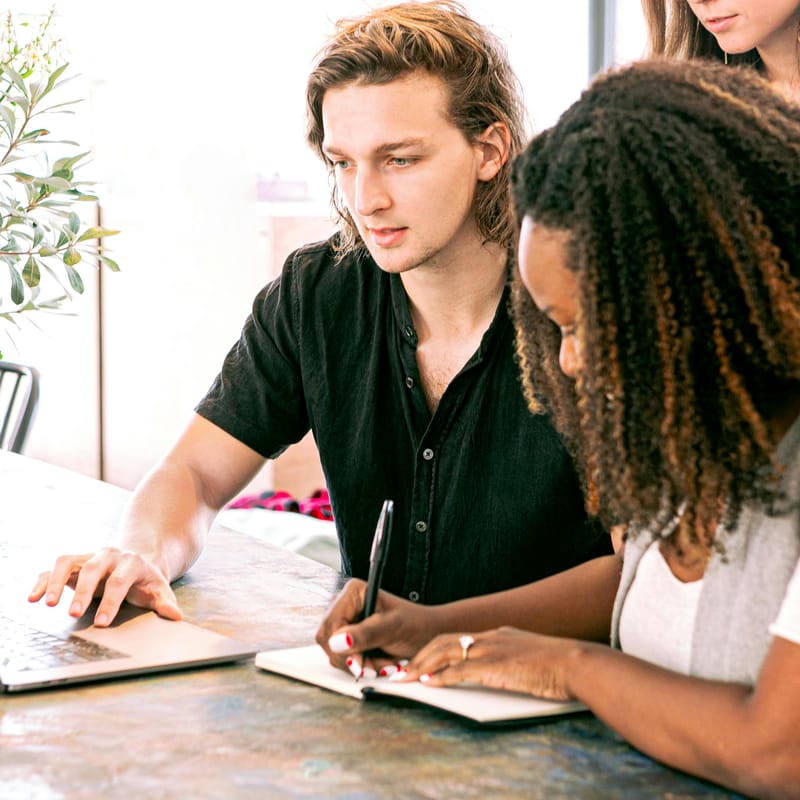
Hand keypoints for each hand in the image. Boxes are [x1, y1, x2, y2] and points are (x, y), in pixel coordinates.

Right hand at [28, 547, 182, 626]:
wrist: (136, 560)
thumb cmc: (146, 580)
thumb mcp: (159, 589)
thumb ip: (165, 603)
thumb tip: (176, 616)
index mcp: (131, 562)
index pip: (119, 581)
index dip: (111, 601)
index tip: (102, 623)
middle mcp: (108, 555)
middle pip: (93, 570)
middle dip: (82, 591)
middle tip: (74, 614)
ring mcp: (89, 556)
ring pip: (68, 562)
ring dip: (56, 581)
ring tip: (47, 604)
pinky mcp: (74, 562)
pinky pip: (53, 568)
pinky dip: (42, 580)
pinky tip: (33, 597)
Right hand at [315, 578, 441, 676]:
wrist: (428, 634)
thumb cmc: (415, 625)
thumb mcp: (393, 628)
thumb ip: (365, 634)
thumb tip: (337, 641)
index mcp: (353, 592)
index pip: (331, 625)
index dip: (341, 647)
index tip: (360, 664)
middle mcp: (344, 604)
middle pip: (328, 640)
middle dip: (353, 659)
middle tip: (377, 668)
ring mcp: (345, 621)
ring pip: (334, 652)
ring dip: (360, 665)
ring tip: (385, 664)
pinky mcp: (348, 637)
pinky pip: (343, 658)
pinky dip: (361, 666)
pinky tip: (379, 664)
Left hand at [399, 626, 582, 701]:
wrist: (576, 663)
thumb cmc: (560, 666)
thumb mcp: (529, 658)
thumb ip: (512, 661)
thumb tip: (502, 672)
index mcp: (499, 635)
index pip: (458, 638)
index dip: (436, 649)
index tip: (421, 660)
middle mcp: (491, 638)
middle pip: (445, 641)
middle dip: (421, 655)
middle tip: (403, 670)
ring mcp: (492, 650)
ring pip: (447, 652)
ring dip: (423, 665)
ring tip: (407, 677)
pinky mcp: (495, 666)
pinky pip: (460, 670)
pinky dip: (441, 676)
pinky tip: (429, 684)